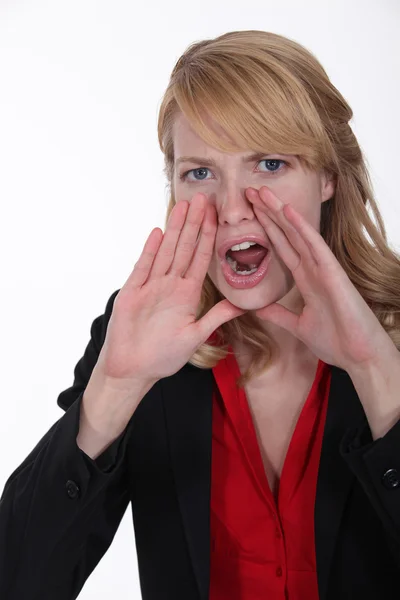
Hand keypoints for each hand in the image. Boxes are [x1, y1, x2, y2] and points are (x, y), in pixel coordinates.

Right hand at [96, 193, 244, 388]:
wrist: (133, 369)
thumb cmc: (163, 356)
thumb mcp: (196, 336)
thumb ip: (216, 317)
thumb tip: (243, 306)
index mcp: (187, 294)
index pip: (201, 258)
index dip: (209, 236)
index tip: (217, 215)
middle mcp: (170, 285)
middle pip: (184, 248)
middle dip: (194, 223)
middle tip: (202, 198)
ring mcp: (151, 286)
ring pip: (166, 251)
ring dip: (175, 229)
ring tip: (183, 206)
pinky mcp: (132, 292)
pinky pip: (143, 267)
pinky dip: (150, 250)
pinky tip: (158, 232)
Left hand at [246, 185, 392, 371]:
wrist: (358, 356)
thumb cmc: (335, 341)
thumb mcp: (297, 326)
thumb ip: (278, 314)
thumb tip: (258, 308)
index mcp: (305, 280)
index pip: (281, 248)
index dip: (266, 229)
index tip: (250, 212)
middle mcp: (313, 269)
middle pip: (286, 235)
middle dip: (268, 213)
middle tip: (251, 191)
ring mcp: (323, 268)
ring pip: (298, 234)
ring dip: (280, 212)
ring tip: (263, 192)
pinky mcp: (333, 273)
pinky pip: (315, 245)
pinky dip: (301, 228)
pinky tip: (287, 211)